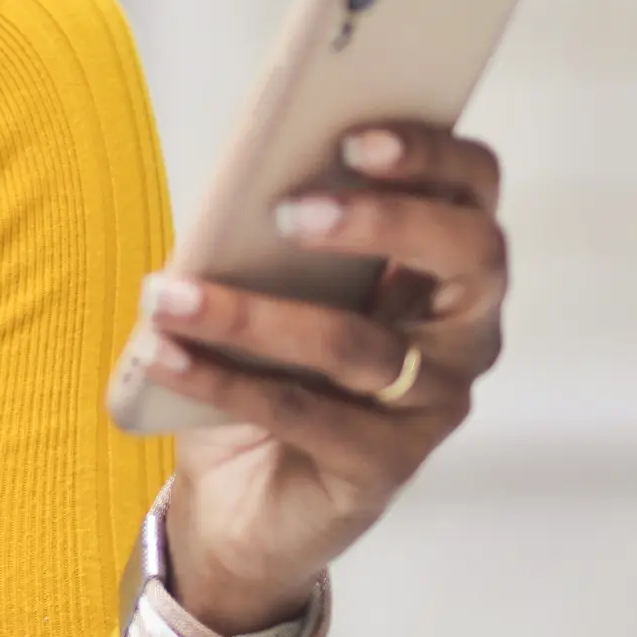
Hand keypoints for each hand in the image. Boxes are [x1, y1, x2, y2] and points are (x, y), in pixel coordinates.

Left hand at [121, 124, 509, 634]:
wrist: (242, 499)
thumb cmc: (267, 367)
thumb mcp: (270, 286)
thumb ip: (277, 232)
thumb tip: (241, 182)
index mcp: (441, 262)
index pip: (473, 186)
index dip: (433, 154)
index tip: (356, 137)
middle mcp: (461, 331)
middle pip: (469, 254)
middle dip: (386, 222)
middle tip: (290, 212)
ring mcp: (433, 404)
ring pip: (357, 345)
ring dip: (252, 315)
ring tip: (170, 293)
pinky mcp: (385, 468)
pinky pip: (305, 415)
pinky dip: (221, 382)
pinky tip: (164, 354)